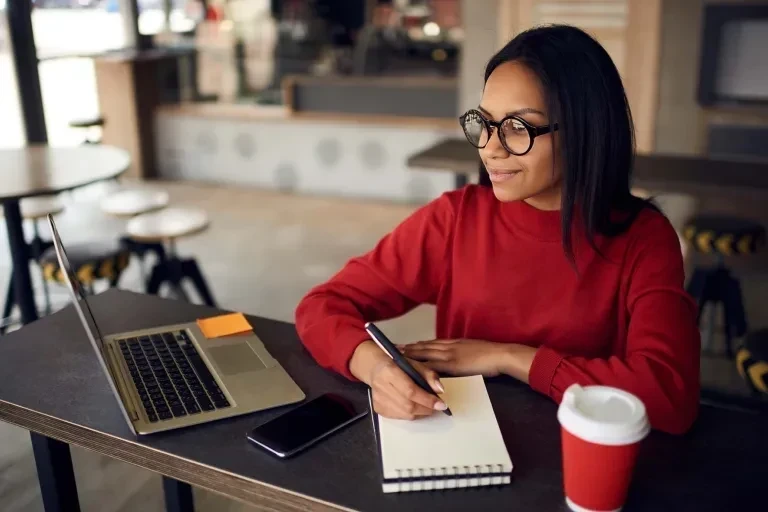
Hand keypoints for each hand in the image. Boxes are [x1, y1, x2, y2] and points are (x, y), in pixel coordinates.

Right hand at [349, 341, 447, 419]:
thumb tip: (440, 390)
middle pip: (408, 405)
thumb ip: (428, 375)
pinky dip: (411, 414)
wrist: (376, 367)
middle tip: (437, 406)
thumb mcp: (414, 363)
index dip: (427, 399)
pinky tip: (415, 407)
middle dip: (427, 408)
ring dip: (421, 412)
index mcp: (389, 371)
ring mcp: (378, 399)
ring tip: (428, 406)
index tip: (442, 404)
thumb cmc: (397, 364)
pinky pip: (399, 417)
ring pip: (405, 414)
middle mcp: (381, 386)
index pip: (410, 390)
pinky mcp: (377, 408)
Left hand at [401, 339, 537, 381]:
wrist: (499, 355)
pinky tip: (411, 369)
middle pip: (423, 347)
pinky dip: (420, 367)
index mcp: (453, 343)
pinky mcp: (452, 364)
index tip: (404, 345)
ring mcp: (449, 355)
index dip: (417, 344)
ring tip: (396, 356)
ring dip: (409, 355)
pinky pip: (432, 366)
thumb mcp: (471, 350)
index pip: (430, 343)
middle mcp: (448, 347)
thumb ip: (460, 353)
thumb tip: (453, 359)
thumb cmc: (490, 354)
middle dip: (408, 348)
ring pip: (424, 353)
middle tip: (392, 349)